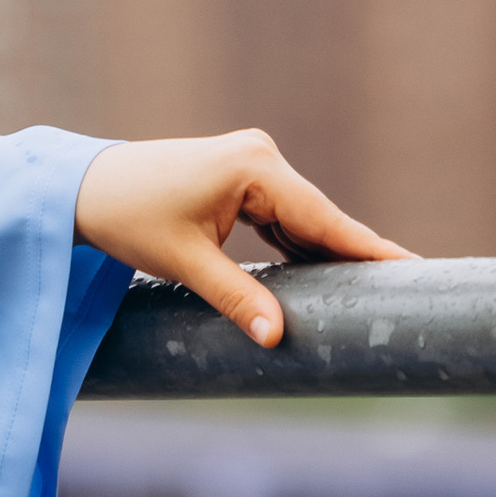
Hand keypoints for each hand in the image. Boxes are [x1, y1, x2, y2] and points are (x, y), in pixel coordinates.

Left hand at [72, 129, 411, 346]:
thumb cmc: (127, 217)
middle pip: (320, 217)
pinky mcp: (239, 176)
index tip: (413, 268)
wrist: (82, 186)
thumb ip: (236, 299)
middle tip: (409, 287)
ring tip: (378, 287)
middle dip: (356, 253)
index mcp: (252, 168)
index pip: (323, 218)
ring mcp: (250, 163)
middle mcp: (259, 156)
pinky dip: (300, 243)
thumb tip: (277, 340)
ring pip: (303, 218)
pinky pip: (282, 215)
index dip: (368, 248)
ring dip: (329, 250)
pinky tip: (328, 272)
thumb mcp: (184, 264)